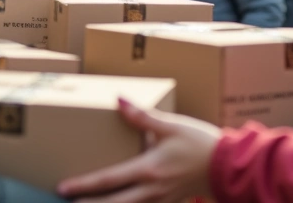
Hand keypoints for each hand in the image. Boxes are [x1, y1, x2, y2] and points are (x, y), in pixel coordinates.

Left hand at [57, 97, 221, 202]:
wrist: (229, 166)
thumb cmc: (202, 143)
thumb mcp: (172, 125)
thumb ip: (142, 116)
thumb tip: (119, 100)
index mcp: (148, 170)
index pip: (108, 180)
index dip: (84, 185)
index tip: (63, 188)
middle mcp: (151, 190)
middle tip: (68, 202)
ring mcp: (161, 200)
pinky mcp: (170, 202)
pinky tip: (120, 201)